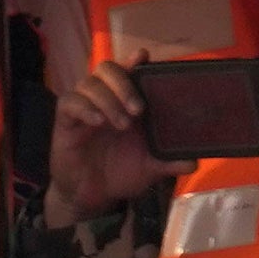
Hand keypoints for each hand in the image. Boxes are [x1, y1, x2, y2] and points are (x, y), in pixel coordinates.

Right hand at [44, 50, 165, 220]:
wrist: (91, 199)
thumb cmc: (119, 174)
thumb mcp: (149, 167)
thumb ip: (169, 161)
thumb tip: (193, 163)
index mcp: (125, 101)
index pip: (129, 69)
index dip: (135, 60)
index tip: (143, 58)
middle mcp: (104, 99)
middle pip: (108, 68)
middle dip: (124, 83)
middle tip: (139, 109)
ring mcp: (83, 109)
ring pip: (89, 83)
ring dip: (108, 99)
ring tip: (122, 125)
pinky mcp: (65, 122)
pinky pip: (69, 102)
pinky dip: (84, 107)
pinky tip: (97, 122)